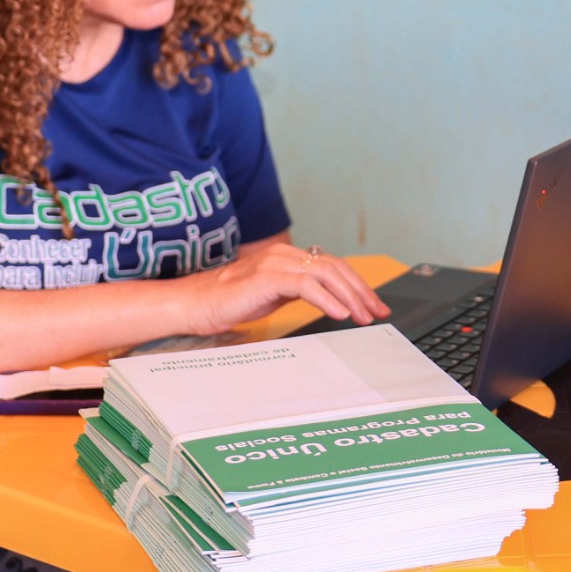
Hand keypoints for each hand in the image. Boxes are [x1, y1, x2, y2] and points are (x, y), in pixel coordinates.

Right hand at [175, 242, 392, 335]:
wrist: (193, 304)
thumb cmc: (228, 302)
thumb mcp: (273, 296)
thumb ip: (298, 291)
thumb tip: (330, 299)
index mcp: (288, 257)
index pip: (333, 266)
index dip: (357, 285)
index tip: (374, 305)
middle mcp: (284, 254)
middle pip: (335, 268)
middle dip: (361, 291)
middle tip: (378, 312)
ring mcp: (274, 263)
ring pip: (325, 273)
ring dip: (349, 296)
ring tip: (363, 316)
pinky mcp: (265, 277)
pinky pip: (304, 285)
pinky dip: (326, 299)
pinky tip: (339, 313)